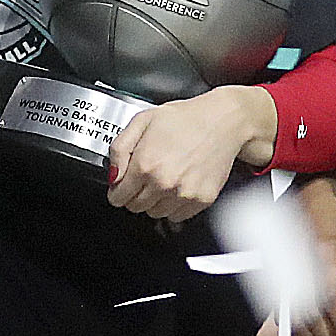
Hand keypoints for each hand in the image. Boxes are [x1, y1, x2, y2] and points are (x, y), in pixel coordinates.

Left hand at [106, 86, 275, 220]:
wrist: (223, 121)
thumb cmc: (185, 118)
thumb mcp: (142, 121)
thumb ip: (119, 149)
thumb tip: (112, 176)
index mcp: (145, 163)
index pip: (118, 197)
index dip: (117, 190)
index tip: (122, 185)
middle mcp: (163, 182)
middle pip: (135, 208)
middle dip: (135, 194)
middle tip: (146, 176)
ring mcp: (183, 193)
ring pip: (155, 214)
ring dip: (155, 200)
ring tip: (165, 177)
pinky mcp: (201, 200)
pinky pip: (177, 216)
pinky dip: (175, 205)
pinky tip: (179, 184)